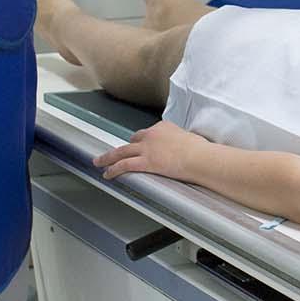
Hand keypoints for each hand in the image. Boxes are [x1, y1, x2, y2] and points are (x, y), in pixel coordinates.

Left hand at [93, 120, 207, 181]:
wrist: (198, 156)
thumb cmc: (200, 150)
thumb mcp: (189, 139)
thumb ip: (181, 142)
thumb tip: (184, 148)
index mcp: (164, 127)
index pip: (148, 133)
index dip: (143, 141)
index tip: (141, 146)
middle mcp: (152, 134)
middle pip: (133, 139)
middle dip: (124, 148)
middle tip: (115, 154)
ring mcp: (147, 148)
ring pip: (122, 151)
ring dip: (108, 157)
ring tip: (99, 162)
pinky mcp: (145, 161)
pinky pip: (124, 165)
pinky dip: (113, 169)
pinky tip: (107, 173)